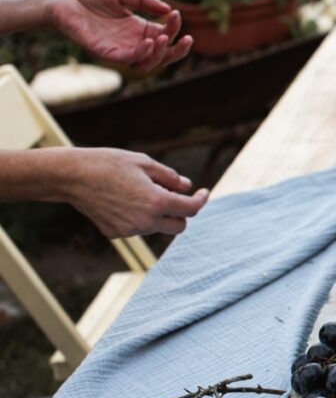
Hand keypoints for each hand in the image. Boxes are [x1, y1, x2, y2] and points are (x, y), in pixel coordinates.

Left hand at [43, 0, 191, 71]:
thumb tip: (166, 10)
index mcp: (137, 28)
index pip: (163, 35)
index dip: (174, 28)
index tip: (176, 14)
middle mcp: (130, 41)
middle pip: (162, 55)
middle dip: (177, 50)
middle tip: (187, 38)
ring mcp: (118, 48)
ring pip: (147, 62)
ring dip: (161, 54)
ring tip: (164, 38)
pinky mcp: (104, 52)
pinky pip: (127, 60)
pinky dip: (141, 53)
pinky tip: (149, 42)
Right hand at [59, 149, 208, 237]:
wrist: (72, 176)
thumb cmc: (109, 164)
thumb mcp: (144, 163)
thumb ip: (169, 177)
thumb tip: (186, 187)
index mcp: (157, 202)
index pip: (191, 209)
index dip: (200, 200)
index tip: (203, 192)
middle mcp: (145, 221)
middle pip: (178, 227)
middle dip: (181, 214)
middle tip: (175, 197)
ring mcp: (129, 230)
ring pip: (156, 227)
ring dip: (158, 214)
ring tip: (140, 192)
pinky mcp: (115, 234)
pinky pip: (136, 228)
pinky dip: (138, 217)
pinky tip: (123, 201)